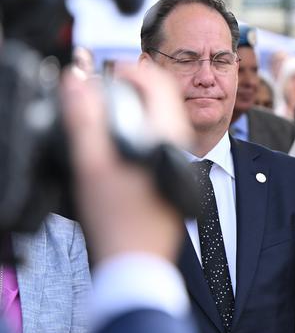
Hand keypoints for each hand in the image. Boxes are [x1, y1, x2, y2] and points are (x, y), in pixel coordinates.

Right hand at [61, 68, 191, 263]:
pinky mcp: (171, 177)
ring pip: (162, 122)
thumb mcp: (91, 162)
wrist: (136, 262)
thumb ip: (84, 117)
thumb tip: (76, 80)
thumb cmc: (116, 218)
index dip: (133, 70)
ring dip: (137, 108)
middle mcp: (179, 148)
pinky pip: (160, 141)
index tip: (109, 71)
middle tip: (105, 86)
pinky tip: (118, 141)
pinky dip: (140, 130)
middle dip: (134, 86)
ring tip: (107, 110)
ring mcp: (178, 163)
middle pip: (162, 101)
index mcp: (166, 137)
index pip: (159, 85)